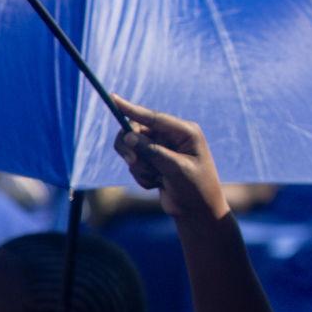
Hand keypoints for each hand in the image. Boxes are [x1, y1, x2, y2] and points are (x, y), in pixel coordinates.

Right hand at [110, 96, 228, 223]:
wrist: (197, 212)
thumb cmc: (195, 189)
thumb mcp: (175, 169)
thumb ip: (152, 151)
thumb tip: (128, 135)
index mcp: (185, 132)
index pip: (153, 117)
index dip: (132, 109)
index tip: (113, 98)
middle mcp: (173, 136)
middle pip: (136, 131)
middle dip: (132, 149)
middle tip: (133, 162)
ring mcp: (162, 149)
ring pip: (133, 149)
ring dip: (139, 167)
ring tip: (156, 180)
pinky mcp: (154, 161)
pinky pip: (135, 164)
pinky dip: (141, 176)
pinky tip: (157, 185)